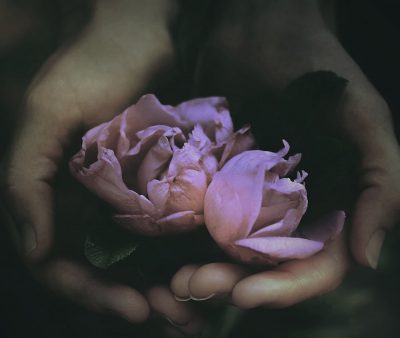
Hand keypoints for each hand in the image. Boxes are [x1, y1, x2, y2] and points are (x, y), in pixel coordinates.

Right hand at [2, 0, 201, 332]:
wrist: (142, 35)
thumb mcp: (50, 111)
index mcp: (54, 196)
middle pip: (104, 270)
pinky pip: (164, 228)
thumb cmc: (94, 64)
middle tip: (180, 321)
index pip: (61, 264)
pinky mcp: (153, 184)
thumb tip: (35, 250)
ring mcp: (121, 196)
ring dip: (163, 286)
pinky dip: (179, 254)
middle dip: (136, 300)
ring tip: (196, 310)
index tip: (136, 310)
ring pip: (138, 257)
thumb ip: (28, 179)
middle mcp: (85, 203)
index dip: (93, 294)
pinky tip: (203, 269)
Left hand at [171, 0, 399, 307]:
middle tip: (193, 286)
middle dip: (232, 282)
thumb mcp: (360, 116)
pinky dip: (181, 238)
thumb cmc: (314, 65)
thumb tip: (368, 258)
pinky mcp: (211, 178)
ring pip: (226, 250)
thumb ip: (382, 181)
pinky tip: (161, 252)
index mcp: (327, 203)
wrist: (258, 27)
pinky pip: (196, 216)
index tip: (244, 296)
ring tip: (175, 279)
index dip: (284, 288)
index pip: (314, 265)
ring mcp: (246, 195)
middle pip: (264, 266)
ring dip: (203, 269)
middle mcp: (287, 208)